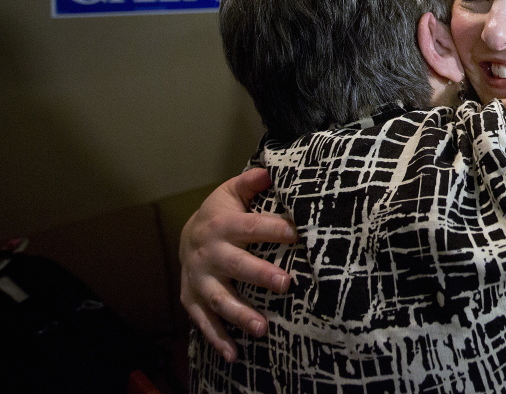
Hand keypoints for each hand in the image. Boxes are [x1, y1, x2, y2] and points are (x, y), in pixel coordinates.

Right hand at [179, 167, 297, 361]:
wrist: (186, 235)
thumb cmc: (220, 213)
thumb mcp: (231, 193)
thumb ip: (250, 183)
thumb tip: (270, 171)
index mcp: (223, 224)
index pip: (253, 226)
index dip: (275, 229)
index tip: (298, 235)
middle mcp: (209, 253)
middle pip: (236, 265)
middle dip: (260, 274)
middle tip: (286, 284)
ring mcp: (199, 279)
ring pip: (219, 298)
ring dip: (240, 315)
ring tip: (262, 328)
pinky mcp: (193, 299)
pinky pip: (204, 321)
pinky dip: (218, 339)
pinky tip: (234, 354)